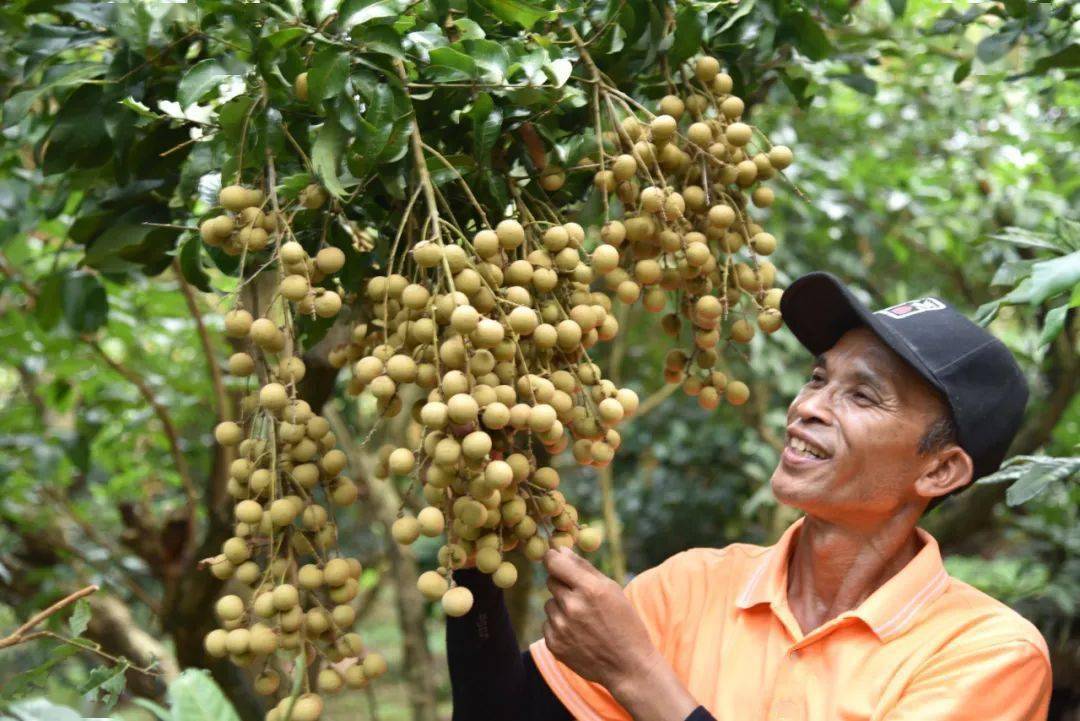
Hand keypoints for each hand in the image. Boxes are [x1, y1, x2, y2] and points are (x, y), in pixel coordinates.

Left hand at [541, 547, 659, 691]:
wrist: (628, 665)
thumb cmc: (624, 622)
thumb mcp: (612, 590)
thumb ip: (584, 568)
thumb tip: (560, 550)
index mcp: (590, 589)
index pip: (555, 562)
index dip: (553, 558)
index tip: (555, 558)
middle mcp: (572, 607)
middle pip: (551, 581)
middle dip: (562, 584)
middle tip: (580, 596)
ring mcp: (561, 627)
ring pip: (549, 603)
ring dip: (561, 606)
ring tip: (584, 620)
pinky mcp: (554, 644)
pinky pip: (548, 623)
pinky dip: (559, 626)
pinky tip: (578, 634)